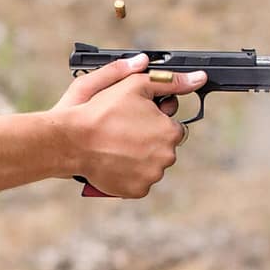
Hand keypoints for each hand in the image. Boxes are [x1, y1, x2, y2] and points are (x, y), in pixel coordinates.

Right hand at [52, 55, 204, 197]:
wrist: (71, 141)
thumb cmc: (101, 111)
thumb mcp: (135, 85)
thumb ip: (169, 81)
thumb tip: (198, 78)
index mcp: (170, 131)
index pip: (172, 126)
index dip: (154, 120)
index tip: (134, 118)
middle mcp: (166, 156)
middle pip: (162, 148)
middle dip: (147, 140)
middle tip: (122, 132)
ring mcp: (152, 176)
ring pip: (151, 166)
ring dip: (139, 158)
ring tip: (115, 147)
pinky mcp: (136, 191)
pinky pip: (138, 183)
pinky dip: (129, 175)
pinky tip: (114, 162)